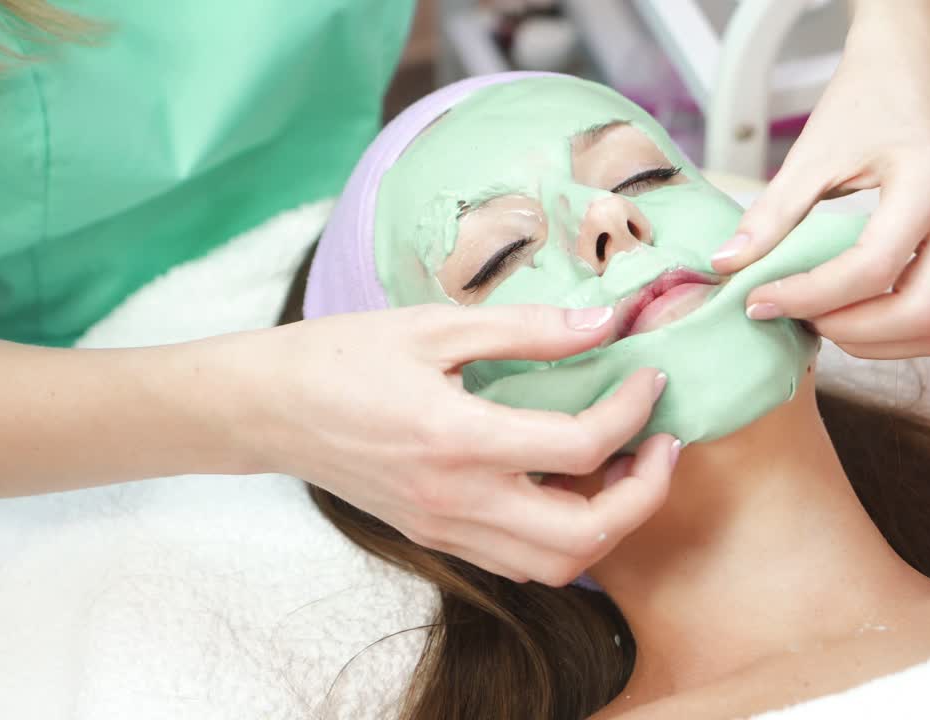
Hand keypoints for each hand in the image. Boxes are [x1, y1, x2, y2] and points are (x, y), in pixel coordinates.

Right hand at [224, 304, 675, 585]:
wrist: (266, 409)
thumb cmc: (341, 356)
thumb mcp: (433, 326)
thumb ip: (527, 330)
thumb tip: (605, 322)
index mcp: (458, 439)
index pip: (580, 447)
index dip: (633, 412)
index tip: (650, 378)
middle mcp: (457, 500)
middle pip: (584, 535)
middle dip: (644, 495)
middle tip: (662, 445)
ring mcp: (446, 528)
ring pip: (556, 564)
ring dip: (609, 524)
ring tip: (625, 467)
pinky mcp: (435, 536)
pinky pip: (519, 562)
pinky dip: (564, 538)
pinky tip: (571, 488)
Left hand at [711, 1, 929, 359]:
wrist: (909, 73)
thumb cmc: (862, 103)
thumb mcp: (810, 155)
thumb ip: (770, 214)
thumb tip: (726, 265)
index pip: (871, 269)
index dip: (809, 297)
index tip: (758, 301)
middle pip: (920, 315)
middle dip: (849, 331)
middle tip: (795, 316)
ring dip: (875, 341)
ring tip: (820, 316)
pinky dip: (895, 332)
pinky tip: (850, 310)